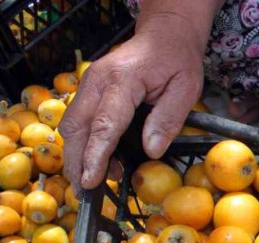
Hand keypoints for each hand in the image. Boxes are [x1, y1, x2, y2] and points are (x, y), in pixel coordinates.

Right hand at [60, 14, 205, 191]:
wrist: (164, 34)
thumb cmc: (177, 60)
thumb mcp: (186, 88)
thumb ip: (168, 119)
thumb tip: (151, 151)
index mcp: (122, 81)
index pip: (105, 124)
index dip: (97, 156)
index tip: (92, 180)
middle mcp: (97, 81)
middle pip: (77, 128)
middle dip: (77, 162)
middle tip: (86, 192)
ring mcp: (89, 84)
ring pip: (72, 125)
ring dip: (79, 155)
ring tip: (95, 181)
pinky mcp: (89, 90)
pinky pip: (80, 120)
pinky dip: (84, 143)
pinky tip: (101, 162)